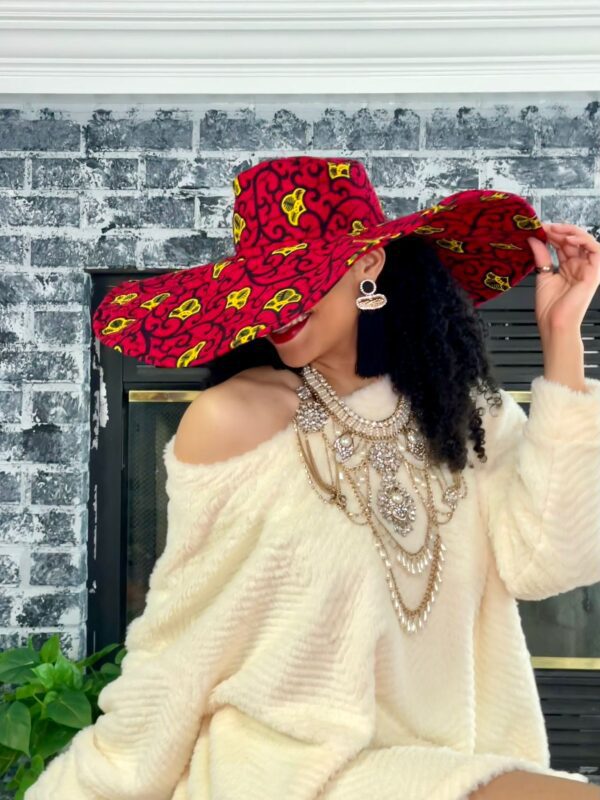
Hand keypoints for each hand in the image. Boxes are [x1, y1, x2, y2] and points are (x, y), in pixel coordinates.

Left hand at [527, 221, 599, 338]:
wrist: (554, 324)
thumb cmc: (550, 308)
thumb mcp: (542, 276)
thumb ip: (541, 256)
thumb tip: (534, 239)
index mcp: (568, 268)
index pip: (563, 245)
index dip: (552, 235)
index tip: (539, 229)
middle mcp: (579, 266)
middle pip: (573, 241)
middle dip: (559, 231)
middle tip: (544, 227)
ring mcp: (588, 269)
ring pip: (586, 241)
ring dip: (571, 232)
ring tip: (555, 230)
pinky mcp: (594, 273)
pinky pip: (596, 250)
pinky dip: (584, 240)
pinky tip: (569, 239)